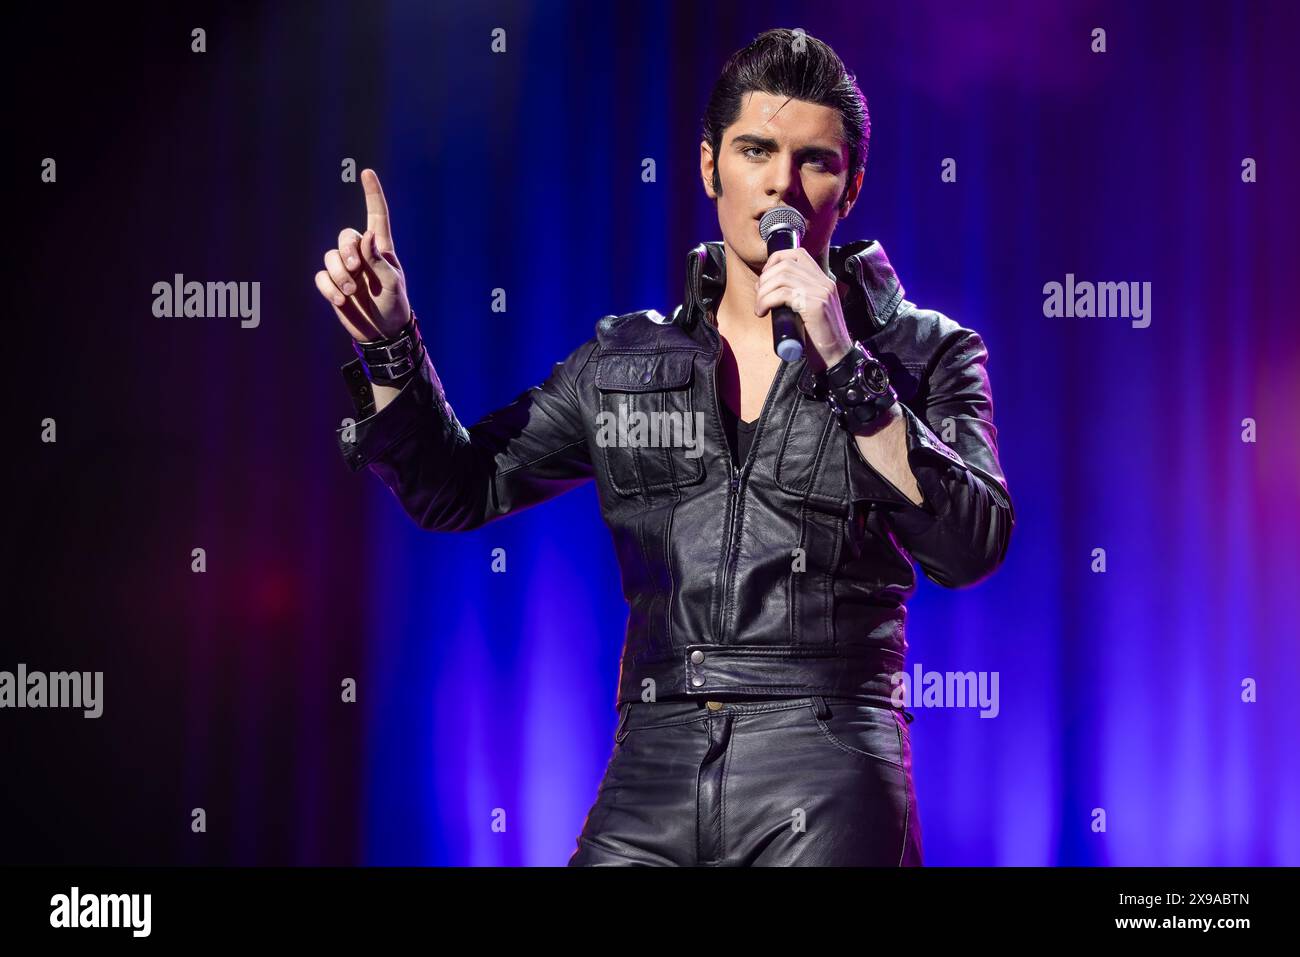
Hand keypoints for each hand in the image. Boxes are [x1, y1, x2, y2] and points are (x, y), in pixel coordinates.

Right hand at [314, 168, 410, 342]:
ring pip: (330, 257)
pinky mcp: (333, 285)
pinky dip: (329, 288)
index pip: (376, 217)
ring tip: (351, 292)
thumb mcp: (392, 284)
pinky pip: (321, 277)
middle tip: (355, 271)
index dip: (372, 195)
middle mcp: (362, 255)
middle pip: (345, 237)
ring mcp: (346, 270)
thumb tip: (366, 236)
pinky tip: (340, 300)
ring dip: (339, 275)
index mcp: (381, 250)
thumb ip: (378, 261)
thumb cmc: (394, 306)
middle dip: (346, 252)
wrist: (383, 333)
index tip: (367, 173)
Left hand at [753, 247, 853, 371]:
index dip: (775, 261)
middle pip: (785, 264)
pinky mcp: (815, 305)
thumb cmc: (819, 339)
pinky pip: (782, 294)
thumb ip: (798, 296)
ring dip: (763, 292)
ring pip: (781, 277)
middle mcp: (824, 282)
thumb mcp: (809, 311)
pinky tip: (763, 312)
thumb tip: (770, 287)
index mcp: (823, 281)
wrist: (836, 358)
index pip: (797, 254)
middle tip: (760, 296)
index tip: (766, 279)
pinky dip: (766, 301)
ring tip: (760, 307)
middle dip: (765, 278)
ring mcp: (821, 292)